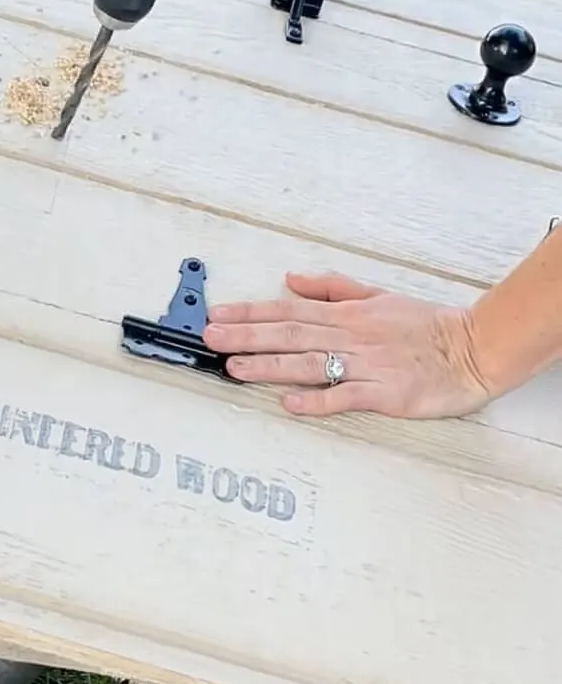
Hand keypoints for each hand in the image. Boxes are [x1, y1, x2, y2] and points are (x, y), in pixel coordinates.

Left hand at [202, 272, 494, 419]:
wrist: (473, 349)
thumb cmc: (425, 324)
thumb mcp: (376, 295)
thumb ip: (332, 288)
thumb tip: (290, 280)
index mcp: (347, 313)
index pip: (289, 309)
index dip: (250, 312)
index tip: (218, 315)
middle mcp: (351, 336)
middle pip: (290, 333)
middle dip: (246, 335)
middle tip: (210, 338)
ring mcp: (366, 365)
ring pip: (309, 363)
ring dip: (269, 365)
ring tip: (234, 368)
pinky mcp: (384, 393)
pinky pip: (345, 396)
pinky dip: (317, 400)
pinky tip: (289, 403)